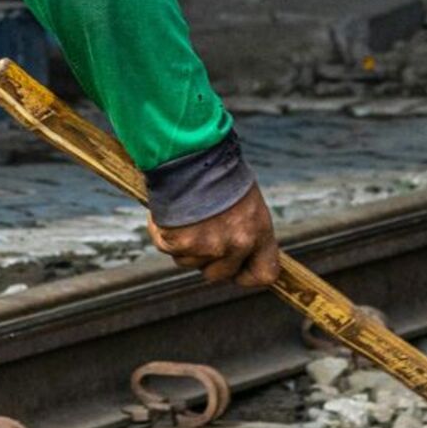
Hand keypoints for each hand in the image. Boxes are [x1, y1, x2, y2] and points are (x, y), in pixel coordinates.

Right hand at [147, 183, 280, 287]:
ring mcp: (206, 247)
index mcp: (257, 232)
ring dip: (183, 244)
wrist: (191, 152)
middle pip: (218, 274)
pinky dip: (162, 233)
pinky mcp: (178, 243)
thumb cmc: (217, 170)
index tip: (237, 270)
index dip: (247, 275)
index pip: (264, 274)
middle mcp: (235, 245)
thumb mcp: (245, 200)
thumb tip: (239, 251)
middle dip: (207, 259)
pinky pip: (166, 248)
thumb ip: (244, 229)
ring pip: (188, 262)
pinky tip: (168, 211)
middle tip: (199, 233)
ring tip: (184, 214)